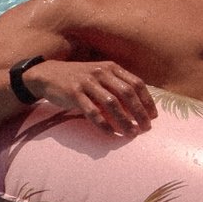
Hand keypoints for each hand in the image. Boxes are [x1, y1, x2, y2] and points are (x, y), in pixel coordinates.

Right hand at [26, 58, 155, 137]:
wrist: (49, 75)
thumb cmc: (79, 79)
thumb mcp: (100, 76)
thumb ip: (117, 87)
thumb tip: (137, 108)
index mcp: (111, 67)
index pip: (136, 83)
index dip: (147, 100)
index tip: (153, 116)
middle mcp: (101, 72)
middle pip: (127, 93)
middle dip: (140, 112)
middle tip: (146, 128)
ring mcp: (87, 82)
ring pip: (112, 103)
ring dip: (124, 120)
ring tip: (131, 134)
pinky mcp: (74, 93)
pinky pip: (92, 111)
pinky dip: (103, 124)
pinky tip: (111, 134)